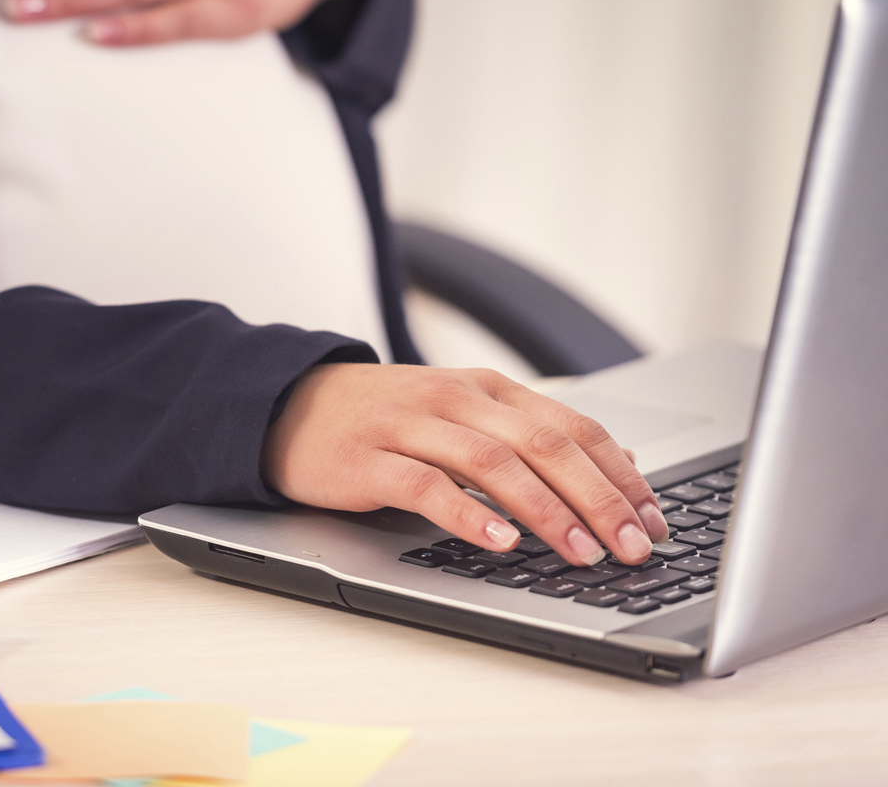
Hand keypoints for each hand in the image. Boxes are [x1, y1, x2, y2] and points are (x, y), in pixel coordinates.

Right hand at [262, 364, 670, 565]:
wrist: (286, 403)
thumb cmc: (381, 418)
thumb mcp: (458, 414)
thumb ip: (523, 436)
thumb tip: (608, 470)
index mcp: (486, 388)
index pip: (572, 427)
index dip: (620, 475)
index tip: (655, 520)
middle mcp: (455, 399)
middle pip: (545, 445)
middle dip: (600, 499)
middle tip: (634, 547)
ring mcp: (410, 425)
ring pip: (495, 462)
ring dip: (547, 511)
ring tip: (582, 553)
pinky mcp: (369, 459)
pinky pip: (426, 485)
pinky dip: (467, 513)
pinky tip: (498, 540)